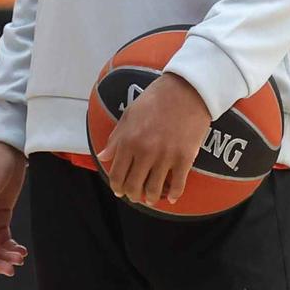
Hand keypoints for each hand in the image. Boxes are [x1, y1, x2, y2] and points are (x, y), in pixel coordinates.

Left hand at [98, 73, 211, 206]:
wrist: (186, 90)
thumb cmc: (155, 99)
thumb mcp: (129, 115)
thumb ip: (115, 139)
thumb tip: (103, 156)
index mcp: (129, 141)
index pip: (117, 175)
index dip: (116, 187)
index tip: (119, 191)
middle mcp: (145, 152)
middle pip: (134, 186)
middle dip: (132, 195)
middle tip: (135, 195)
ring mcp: (166, 156)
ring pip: (154, 189)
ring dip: (150, 198)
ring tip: (151, 198)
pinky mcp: (185, 158)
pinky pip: (177, 185)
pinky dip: (173, 195)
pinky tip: (171, 197)